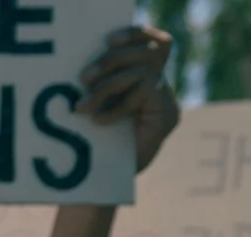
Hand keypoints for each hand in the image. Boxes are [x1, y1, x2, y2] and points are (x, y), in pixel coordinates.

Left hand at [78, 25, 177, 172]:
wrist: (102, 187)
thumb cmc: (93, 150)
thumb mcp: (94, 110)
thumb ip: (101, 86)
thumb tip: (88, 63)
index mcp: (144, 84)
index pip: (153, 45)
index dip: (135, 35)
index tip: (108, 38)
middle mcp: (161, 90)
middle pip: (148, 52)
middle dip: (112, 61)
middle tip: (83, 79)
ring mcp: (167, 102)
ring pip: (144, 70)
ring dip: (108, 85)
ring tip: (82, 106)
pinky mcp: (168, 115)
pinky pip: (146, 90)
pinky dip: (118, 104)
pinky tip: (100, 121)